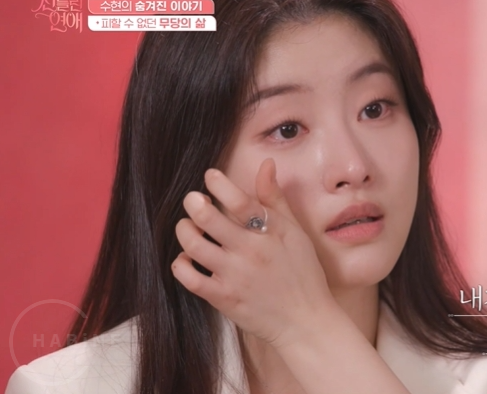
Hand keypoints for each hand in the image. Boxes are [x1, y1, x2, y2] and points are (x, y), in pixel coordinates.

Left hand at [171, 158, 334, 347]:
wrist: (305, 321)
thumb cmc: (303, 273)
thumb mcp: (295, 232)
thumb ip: (275, 199)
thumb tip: (265, 165)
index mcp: (271, 233)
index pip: (239, 201)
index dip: (219, 184)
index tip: (210, 176)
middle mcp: (250, 252)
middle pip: (208, 218)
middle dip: (193, 203)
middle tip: (193, 200)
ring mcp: (234, 276)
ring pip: (192, 245)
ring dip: (185, 230)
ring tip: (188, 227)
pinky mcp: (222, 298)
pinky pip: (189, 277)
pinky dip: (181, 264)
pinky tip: (187, 259)